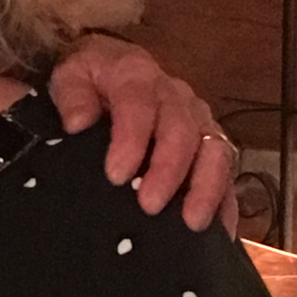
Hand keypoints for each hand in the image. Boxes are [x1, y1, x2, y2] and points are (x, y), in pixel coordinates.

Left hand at [48, 36, 238, 233]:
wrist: (111, 68)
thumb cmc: (90, 79)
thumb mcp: (70, 77)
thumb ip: (72, 96)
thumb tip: (77, 122)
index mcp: (137, 75)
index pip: (138, 105)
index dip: (131, 139)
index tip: (115, 175)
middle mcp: (175, 96)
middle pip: (181, 131)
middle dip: (168, 170)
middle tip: (150, 206)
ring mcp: (198, 119)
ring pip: (214, 149)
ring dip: (206, 187)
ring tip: (191, 222)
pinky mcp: (209, 142)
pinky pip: (226, 170)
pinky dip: (226, 199)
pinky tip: (220, 229)